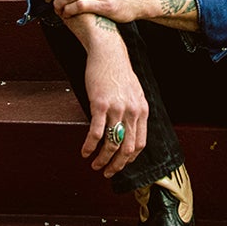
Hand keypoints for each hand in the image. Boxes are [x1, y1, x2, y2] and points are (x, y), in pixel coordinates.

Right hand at [80, 32, 146, 177]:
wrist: (108, 53)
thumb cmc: (118, 72)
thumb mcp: (134, 93)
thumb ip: (133, 112)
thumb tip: (127, 131)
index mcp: (142, 110)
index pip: (140, 143)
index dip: (130, 159)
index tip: (120, 165)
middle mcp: (132, 111)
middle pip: (127, 149)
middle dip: (116, 165)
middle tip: (107, 172)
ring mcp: (117, 108)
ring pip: (111, 144)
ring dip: (102, 159)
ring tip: (94, 164)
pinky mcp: (100, 105)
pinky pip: (96, 133)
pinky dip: (89, 146)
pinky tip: (84, 151)